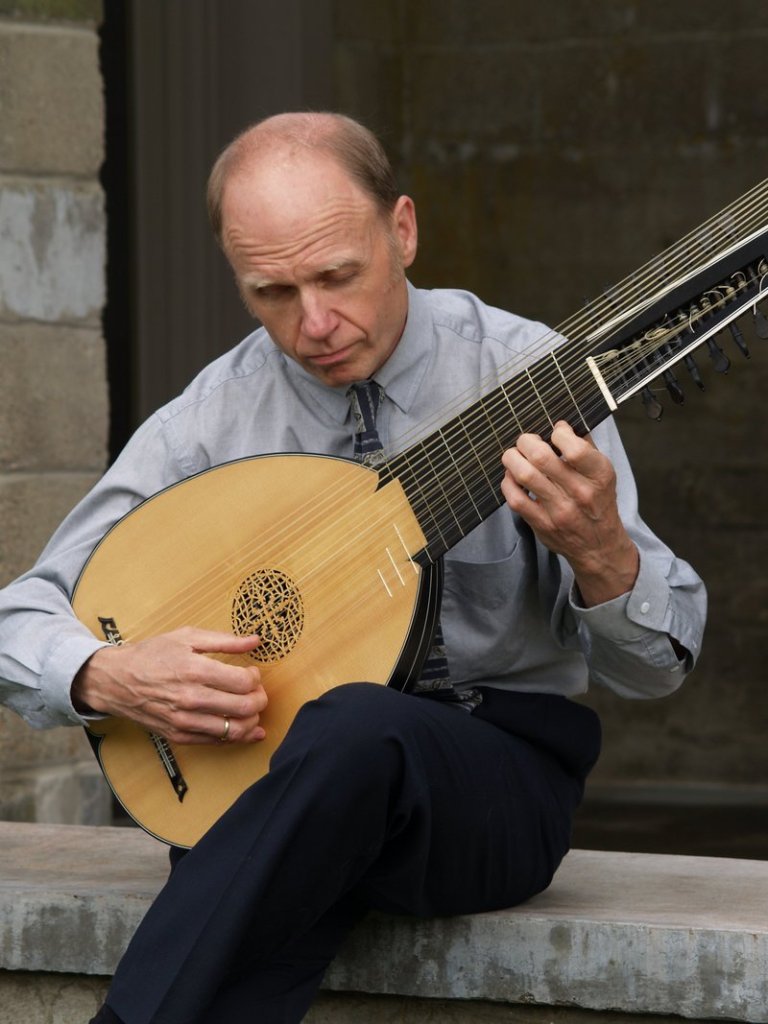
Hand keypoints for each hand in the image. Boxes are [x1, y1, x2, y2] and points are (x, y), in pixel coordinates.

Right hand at [72, 627, 267, 743]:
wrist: (116, 680)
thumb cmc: (152, 655)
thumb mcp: (187, 637)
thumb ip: (225, 640)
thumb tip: (255, 640)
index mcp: (195, 670)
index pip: (243, 682)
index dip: (255, 678)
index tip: (252, 674)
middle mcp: (191, 698)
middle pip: (244, 707)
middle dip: (260, 700)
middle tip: (258, 692)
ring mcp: (184, 721)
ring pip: (234, 730)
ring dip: (252, 721)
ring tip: (251, 709)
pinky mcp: (179, 736)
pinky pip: (216, 742)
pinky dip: (235, 736)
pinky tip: (244, 728)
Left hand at [500, 421, 638, 605]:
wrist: (599, 546)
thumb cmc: (598, 502)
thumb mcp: (602, 473)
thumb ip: (585, 447)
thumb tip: (561, 424)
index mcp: (599, 475)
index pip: (573, 447)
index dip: (558, 433)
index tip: (555, 433)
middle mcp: (580, 493)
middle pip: (541, 457)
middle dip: (527, 441)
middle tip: (526, 441)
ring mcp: (559, 511)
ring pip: (525, 475)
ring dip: (512, 459)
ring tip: (514, 455)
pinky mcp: (542, 524)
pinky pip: (515, 498)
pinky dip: (508, 482)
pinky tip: (512, 477)